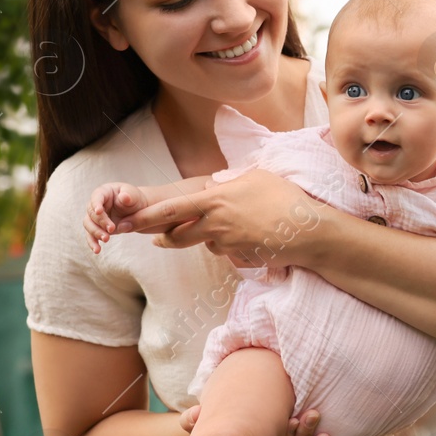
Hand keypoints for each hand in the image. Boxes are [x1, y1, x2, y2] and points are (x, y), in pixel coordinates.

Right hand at [84, 182, 146, 253]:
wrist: (136, 210)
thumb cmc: (134, 199)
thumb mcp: (134, 195)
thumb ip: (129, 196)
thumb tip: (124, 197)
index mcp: (104, 192)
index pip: (96, 196)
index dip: (96, 203)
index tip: (99, 211)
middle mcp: (96, 204)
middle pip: (92, 213)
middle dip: (100, 222)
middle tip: (112, 229)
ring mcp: (96, 217)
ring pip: (89, 225)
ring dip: (95, 233)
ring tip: (106, 239)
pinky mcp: (98, 228)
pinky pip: (92, 236)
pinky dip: (93, 243)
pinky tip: (97, 250)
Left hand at [130, 168, 325, 268]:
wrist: (308, 232)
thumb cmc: (285, 199)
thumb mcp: (256, 177)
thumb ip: (231, 181)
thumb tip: (218, 183)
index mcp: (215, 200)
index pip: (172, 209)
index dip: (147, 217)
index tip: (127, 221)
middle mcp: (216, 224)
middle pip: (178, 235)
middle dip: (163, 237)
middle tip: (155, 239)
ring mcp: (228, 244)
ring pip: (206, 244)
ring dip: (208, 239)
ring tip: (229, 229)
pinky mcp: (240, 259)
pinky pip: (228, 253)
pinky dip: (233, 247)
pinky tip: (253, 238)